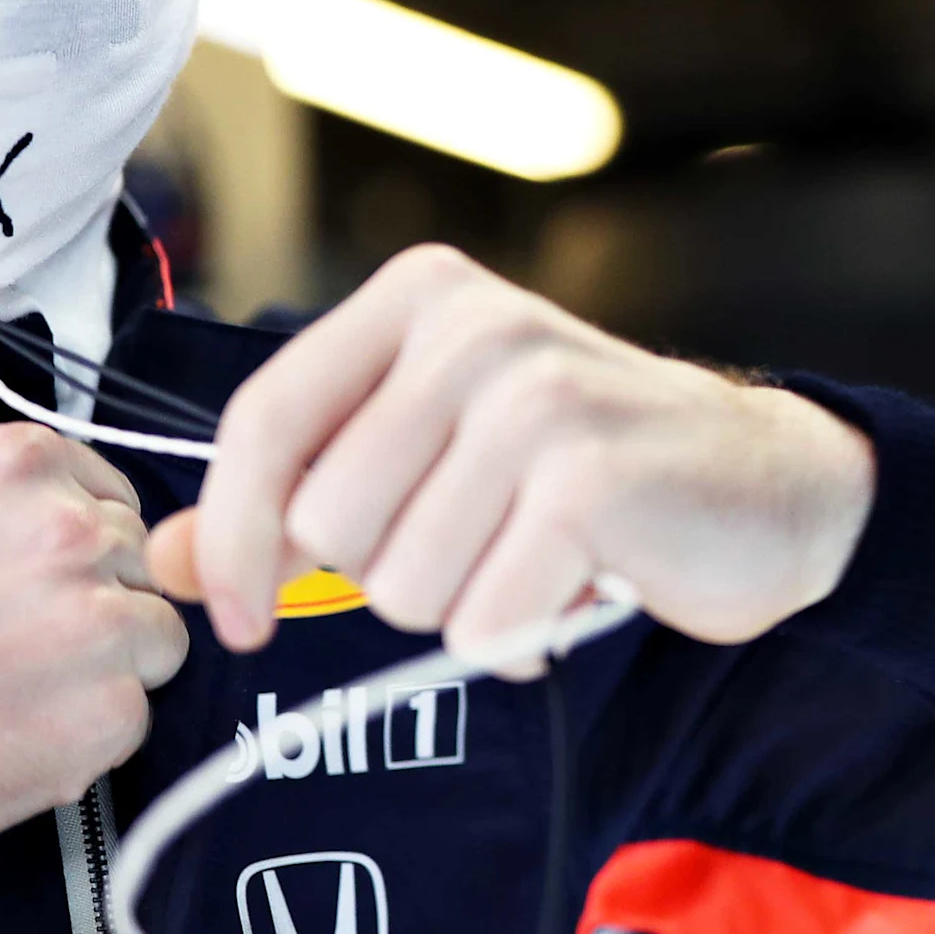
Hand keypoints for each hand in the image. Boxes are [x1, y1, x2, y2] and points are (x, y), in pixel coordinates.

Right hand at [0, 392, 191, 886]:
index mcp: (10, 467)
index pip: (94, 479)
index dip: (58, 524)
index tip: (19, 565)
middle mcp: (71, 534)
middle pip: (131, 548)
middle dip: (87, 584)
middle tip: (16, 628)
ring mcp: (99, 626)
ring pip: (152, 624)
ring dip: (105, 651)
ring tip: (26, 680)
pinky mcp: (109, 714)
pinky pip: (137, 707)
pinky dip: (90, 722)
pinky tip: (22, 727)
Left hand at [146, 245, 875, 674]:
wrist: (768, 487)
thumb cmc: (585, 472)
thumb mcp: (430, 457)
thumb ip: (298, 497)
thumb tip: (166, 562)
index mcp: (418, 298)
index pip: (264, 423)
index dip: (234, 538)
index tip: (238, 616)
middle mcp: (473, 326)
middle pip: (331, 522)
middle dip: (391, 572)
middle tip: (477, 547)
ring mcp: (536, 396)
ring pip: (401, 580)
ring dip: (463, 606)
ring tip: (532, 561)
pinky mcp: (591, 479)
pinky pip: (483, 619)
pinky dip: (522, 635)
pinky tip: (575, 590)